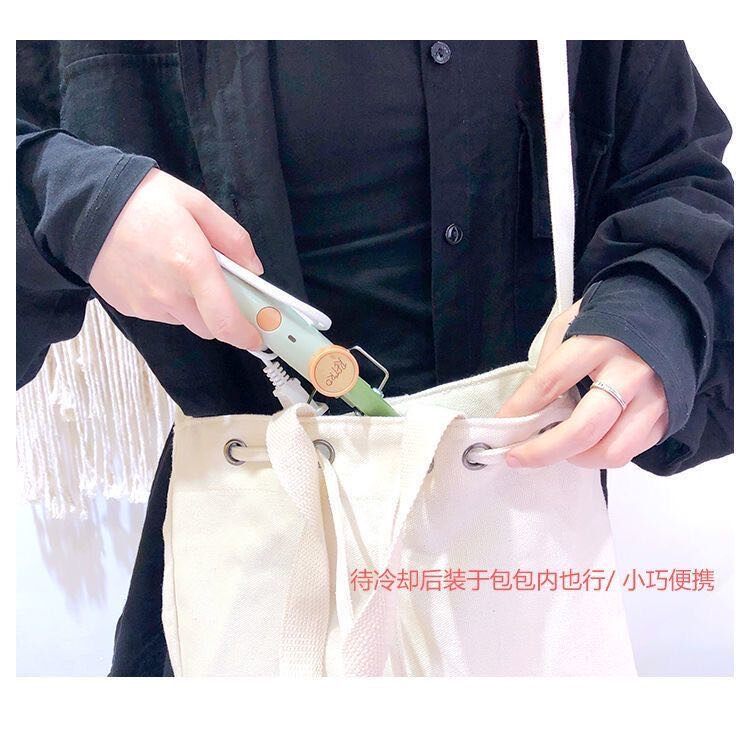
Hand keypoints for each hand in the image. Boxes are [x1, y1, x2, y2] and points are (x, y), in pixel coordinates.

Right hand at [89, 168, 263, 349]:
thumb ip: (233, 239)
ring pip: (186, 320)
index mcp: (192, 266)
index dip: (248, 336)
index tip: (261, 337)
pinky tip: (158, 272)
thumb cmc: (144, 200)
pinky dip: (170, 302)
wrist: (83, 206)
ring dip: (195, 306)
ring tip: (180, 269)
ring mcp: (147, 305)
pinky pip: (162, 315)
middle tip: (221, 287)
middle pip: (211, 327)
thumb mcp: (198, 204)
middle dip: (223, 315)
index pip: (226, 321)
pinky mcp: (130, 308)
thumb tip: (254, 270)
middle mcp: (170, 293)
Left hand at [496, 300, 668, 468]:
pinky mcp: (668, 416)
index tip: (501, 424)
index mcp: (599, 342)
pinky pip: (631, 451)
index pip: (550, 382)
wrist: (670, 314)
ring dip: (576, 458)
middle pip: (584, 428)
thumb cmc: (610, 320)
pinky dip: (602, 454)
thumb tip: (527, 405)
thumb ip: (550, 360)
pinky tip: (586, 443)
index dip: (521, 408)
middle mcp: (629, 372)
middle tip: (518, 457)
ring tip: (558, 449)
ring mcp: (654, 398)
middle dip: (544, 451)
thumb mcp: (572, 324)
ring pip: (612, 450)